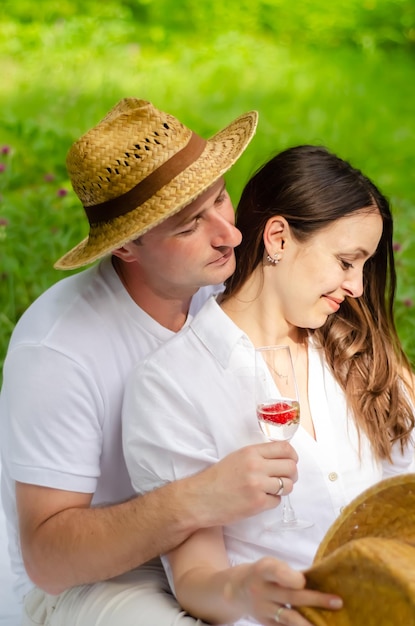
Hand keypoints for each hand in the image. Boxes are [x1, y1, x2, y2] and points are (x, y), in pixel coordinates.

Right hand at [185, 441, 297, 527]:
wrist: (200, 498)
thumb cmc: (217, 478)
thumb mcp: (237, 457)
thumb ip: (258, 455)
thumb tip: (282, 458)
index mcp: (251, 452)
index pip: (285, 448)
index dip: (292, 456)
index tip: (291, 461)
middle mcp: (256, 466)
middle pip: (291, 467)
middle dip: (292, 474)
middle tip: (285, 478)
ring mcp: (258, 485)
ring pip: (287, 485)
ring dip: (283, 488)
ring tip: (272, 489)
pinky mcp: (257, 503)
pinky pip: (277, 501)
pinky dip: (272, 501)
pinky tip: (260, 499)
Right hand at [228, 557, 342, 625]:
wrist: (236, 589)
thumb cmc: (263, 574)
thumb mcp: (270, 565)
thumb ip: (288, 573)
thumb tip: (319, 579)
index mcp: (264, 570)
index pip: (277, 572)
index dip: (291, 578)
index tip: (304, 582)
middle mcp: (262, 589)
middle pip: (291, 596)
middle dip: (315, 599)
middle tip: (337, 602)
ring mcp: (263, 609)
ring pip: (289, 617)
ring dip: (310, 622)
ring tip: (327, 624)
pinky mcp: (265, 623)